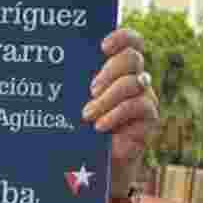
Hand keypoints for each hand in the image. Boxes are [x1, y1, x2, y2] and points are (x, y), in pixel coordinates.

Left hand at [83, 28, 158, 196]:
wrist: (96, 165)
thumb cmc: (81, 128)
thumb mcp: (75, 104)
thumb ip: (75, 85)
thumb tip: (52, 68)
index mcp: (118, 68)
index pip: (131, 42)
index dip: (122, 37)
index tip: (103, 46)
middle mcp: (136, 78)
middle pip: (133, 58)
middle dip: (110, 70)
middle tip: (90, 89)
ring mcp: (145, 96)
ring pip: (134, 83)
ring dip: (108, 98)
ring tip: (87, 114)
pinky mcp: (150, 117)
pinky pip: (138, 106)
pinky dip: (116, 114)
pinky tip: (100, 126)